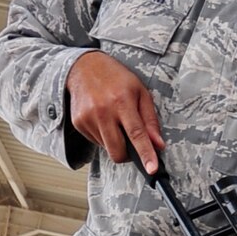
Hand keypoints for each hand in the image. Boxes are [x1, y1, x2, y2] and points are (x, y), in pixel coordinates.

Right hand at [66, 51, 164, 173]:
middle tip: (131, 142)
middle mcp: (103, 111)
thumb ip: (150, 120)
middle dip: (128, 155)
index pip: (136, 134)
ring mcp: (87, 118)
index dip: (145, 154)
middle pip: (118, 151)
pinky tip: (103, 119)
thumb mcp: (141, 93)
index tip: (151, 169)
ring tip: (114, 120)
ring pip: (107, 149)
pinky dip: (103, 136)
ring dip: (114, 142)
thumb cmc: (116, 78)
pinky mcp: (78, 123)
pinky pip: (96, 142)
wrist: (84, 66)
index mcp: (122, 101)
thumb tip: (158, 144)